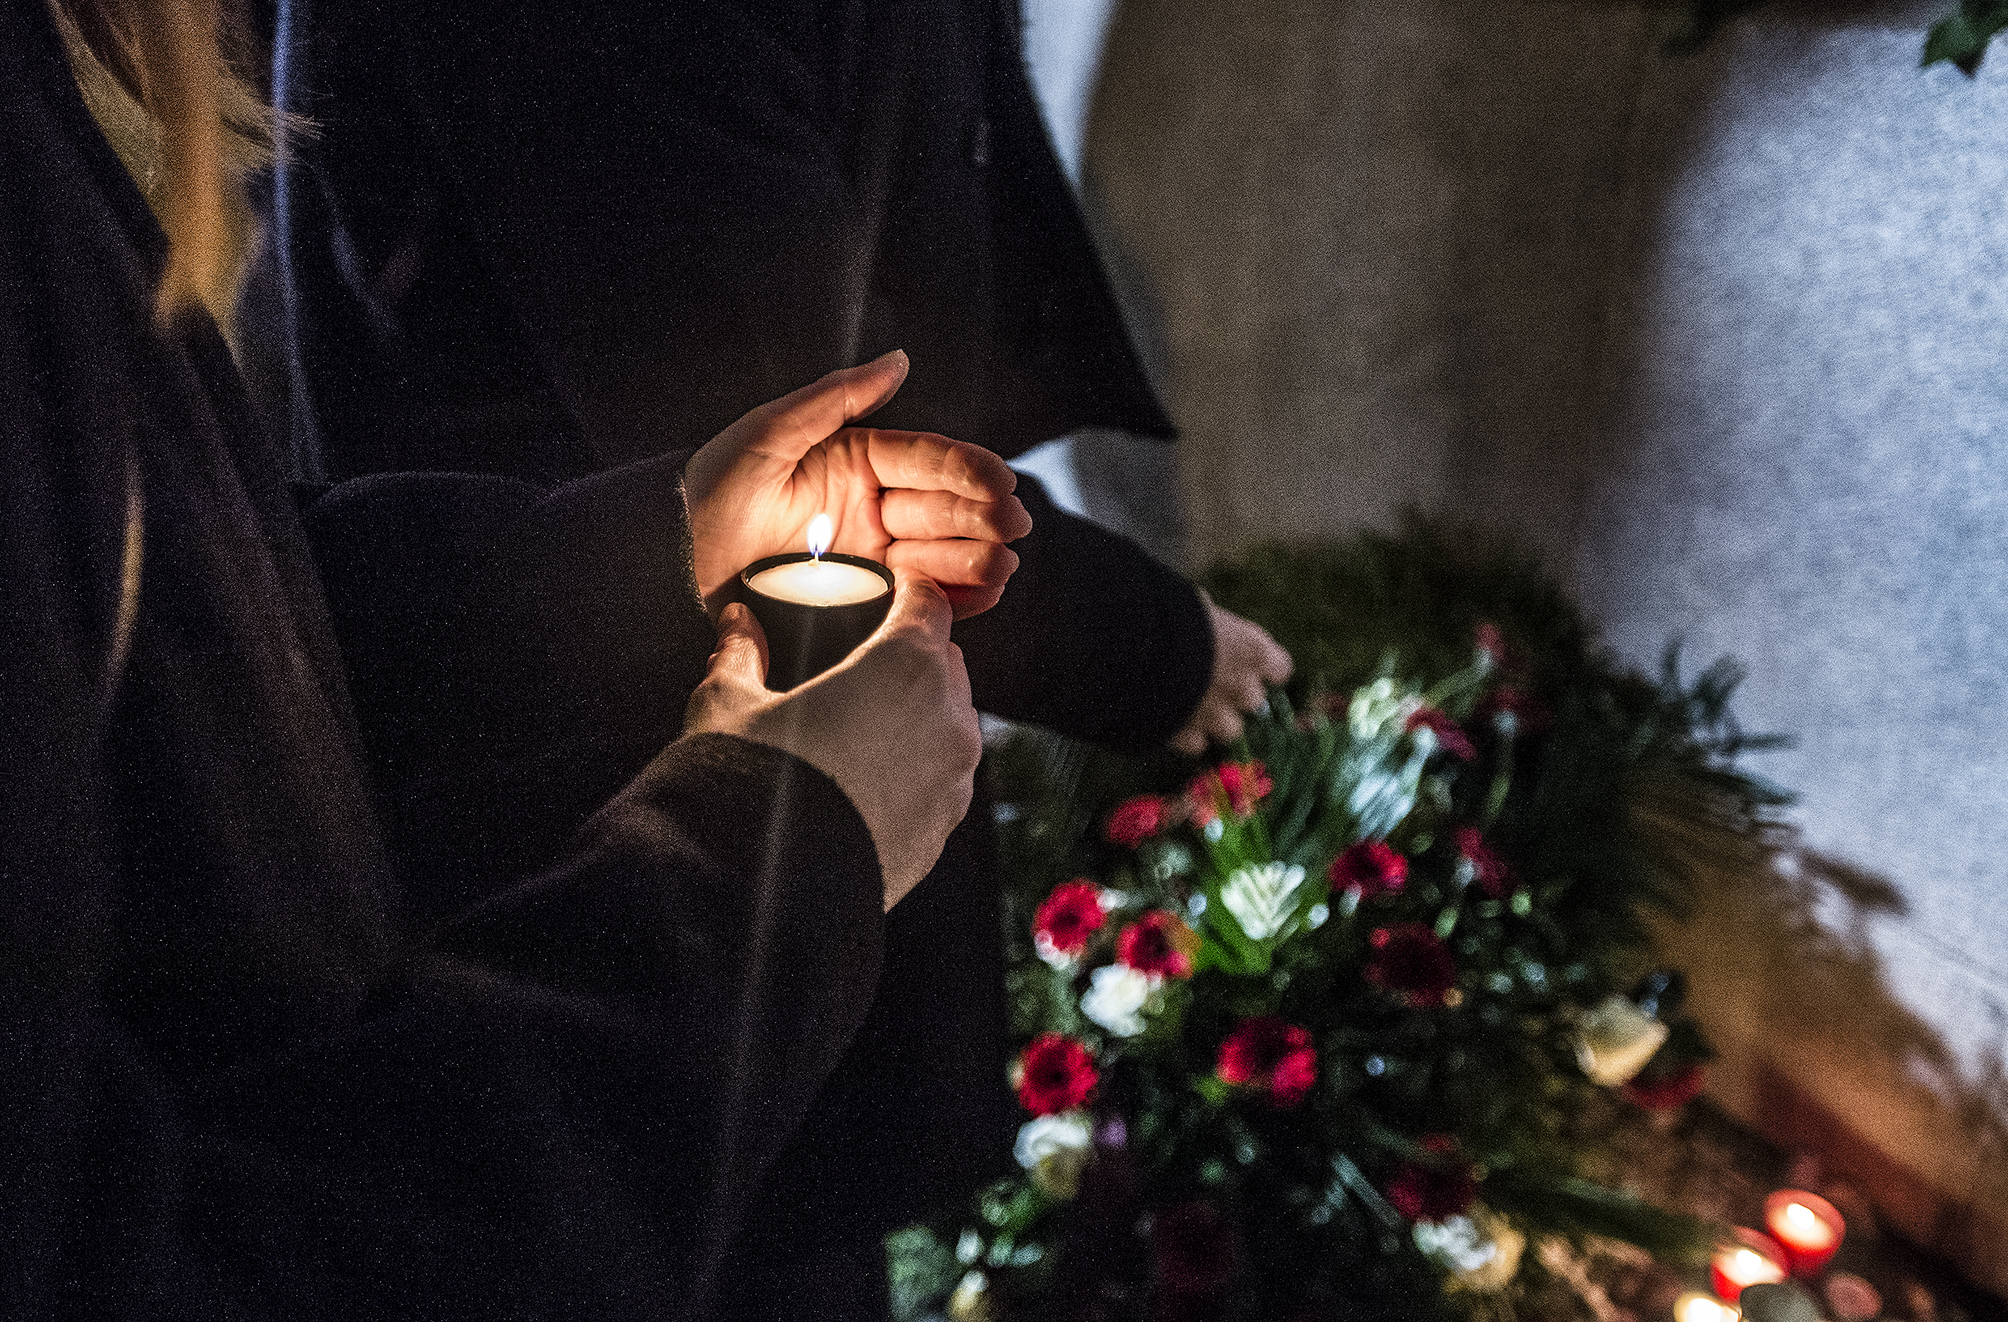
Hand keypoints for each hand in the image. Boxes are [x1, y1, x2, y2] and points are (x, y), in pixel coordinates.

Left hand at [684, 351, 1032, 618]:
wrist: (676, 566)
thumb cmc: (713, 492)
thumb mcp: (767, 434)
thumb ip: (835, 397)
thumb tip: (898, 360)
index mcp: (857, 460)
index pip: (928, 460)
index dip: (969, 471)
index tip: (1002, 484)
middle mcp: (873, 506)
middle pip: (945, 509)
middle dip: (983, 517)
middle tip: (1011, 527)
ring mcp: (873, 557)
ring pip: (942, 553)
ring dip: (978, 557)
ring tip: (1001, 563)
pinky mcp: (868, 603)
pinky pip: (924, 599)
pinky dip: (958, 597)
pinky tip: (985, 592)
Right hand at [684, 569, 980, 909]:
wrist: (761, 893)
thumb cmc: (745, 780)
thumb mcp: (727, 704)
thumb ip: (740, 653)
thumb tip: (736, 623)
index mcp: (905, 666)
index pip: (928, 604)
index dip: (906, 593)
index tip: (888, 593)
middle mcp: (947, 718)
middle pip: (946, 663)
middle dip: (914, 655)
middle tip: (866, 662)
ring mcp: (954, 780)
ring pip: (951, 724)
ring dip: (920, 715)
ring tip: (863, 727)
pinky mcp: (944, 830)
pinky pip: (941, 780)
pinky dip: (916, 770)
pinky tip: (866, 782)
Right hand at [1169, 595, 1293, 755]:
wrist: (1131, 651)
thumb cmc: (1167, 617)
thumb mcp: (1195, 606)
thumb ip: (1212, 623)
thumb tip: (1206, 614)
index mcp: (1252, 652)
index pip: (1280, 668)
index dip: (1264, 667)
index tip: (1248, 661)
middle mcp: (1242, 689)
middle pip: (1254, 701)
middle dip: (1237, 693)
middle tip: (1212, 680)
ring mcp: (1216, 717)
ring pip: (1230, 729)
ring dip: (1216, 720)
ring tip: (1192, 704)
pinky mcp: (1187, 736)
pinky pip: (1196, 743)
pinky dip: (1187, 734)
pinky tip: (1171, 718)